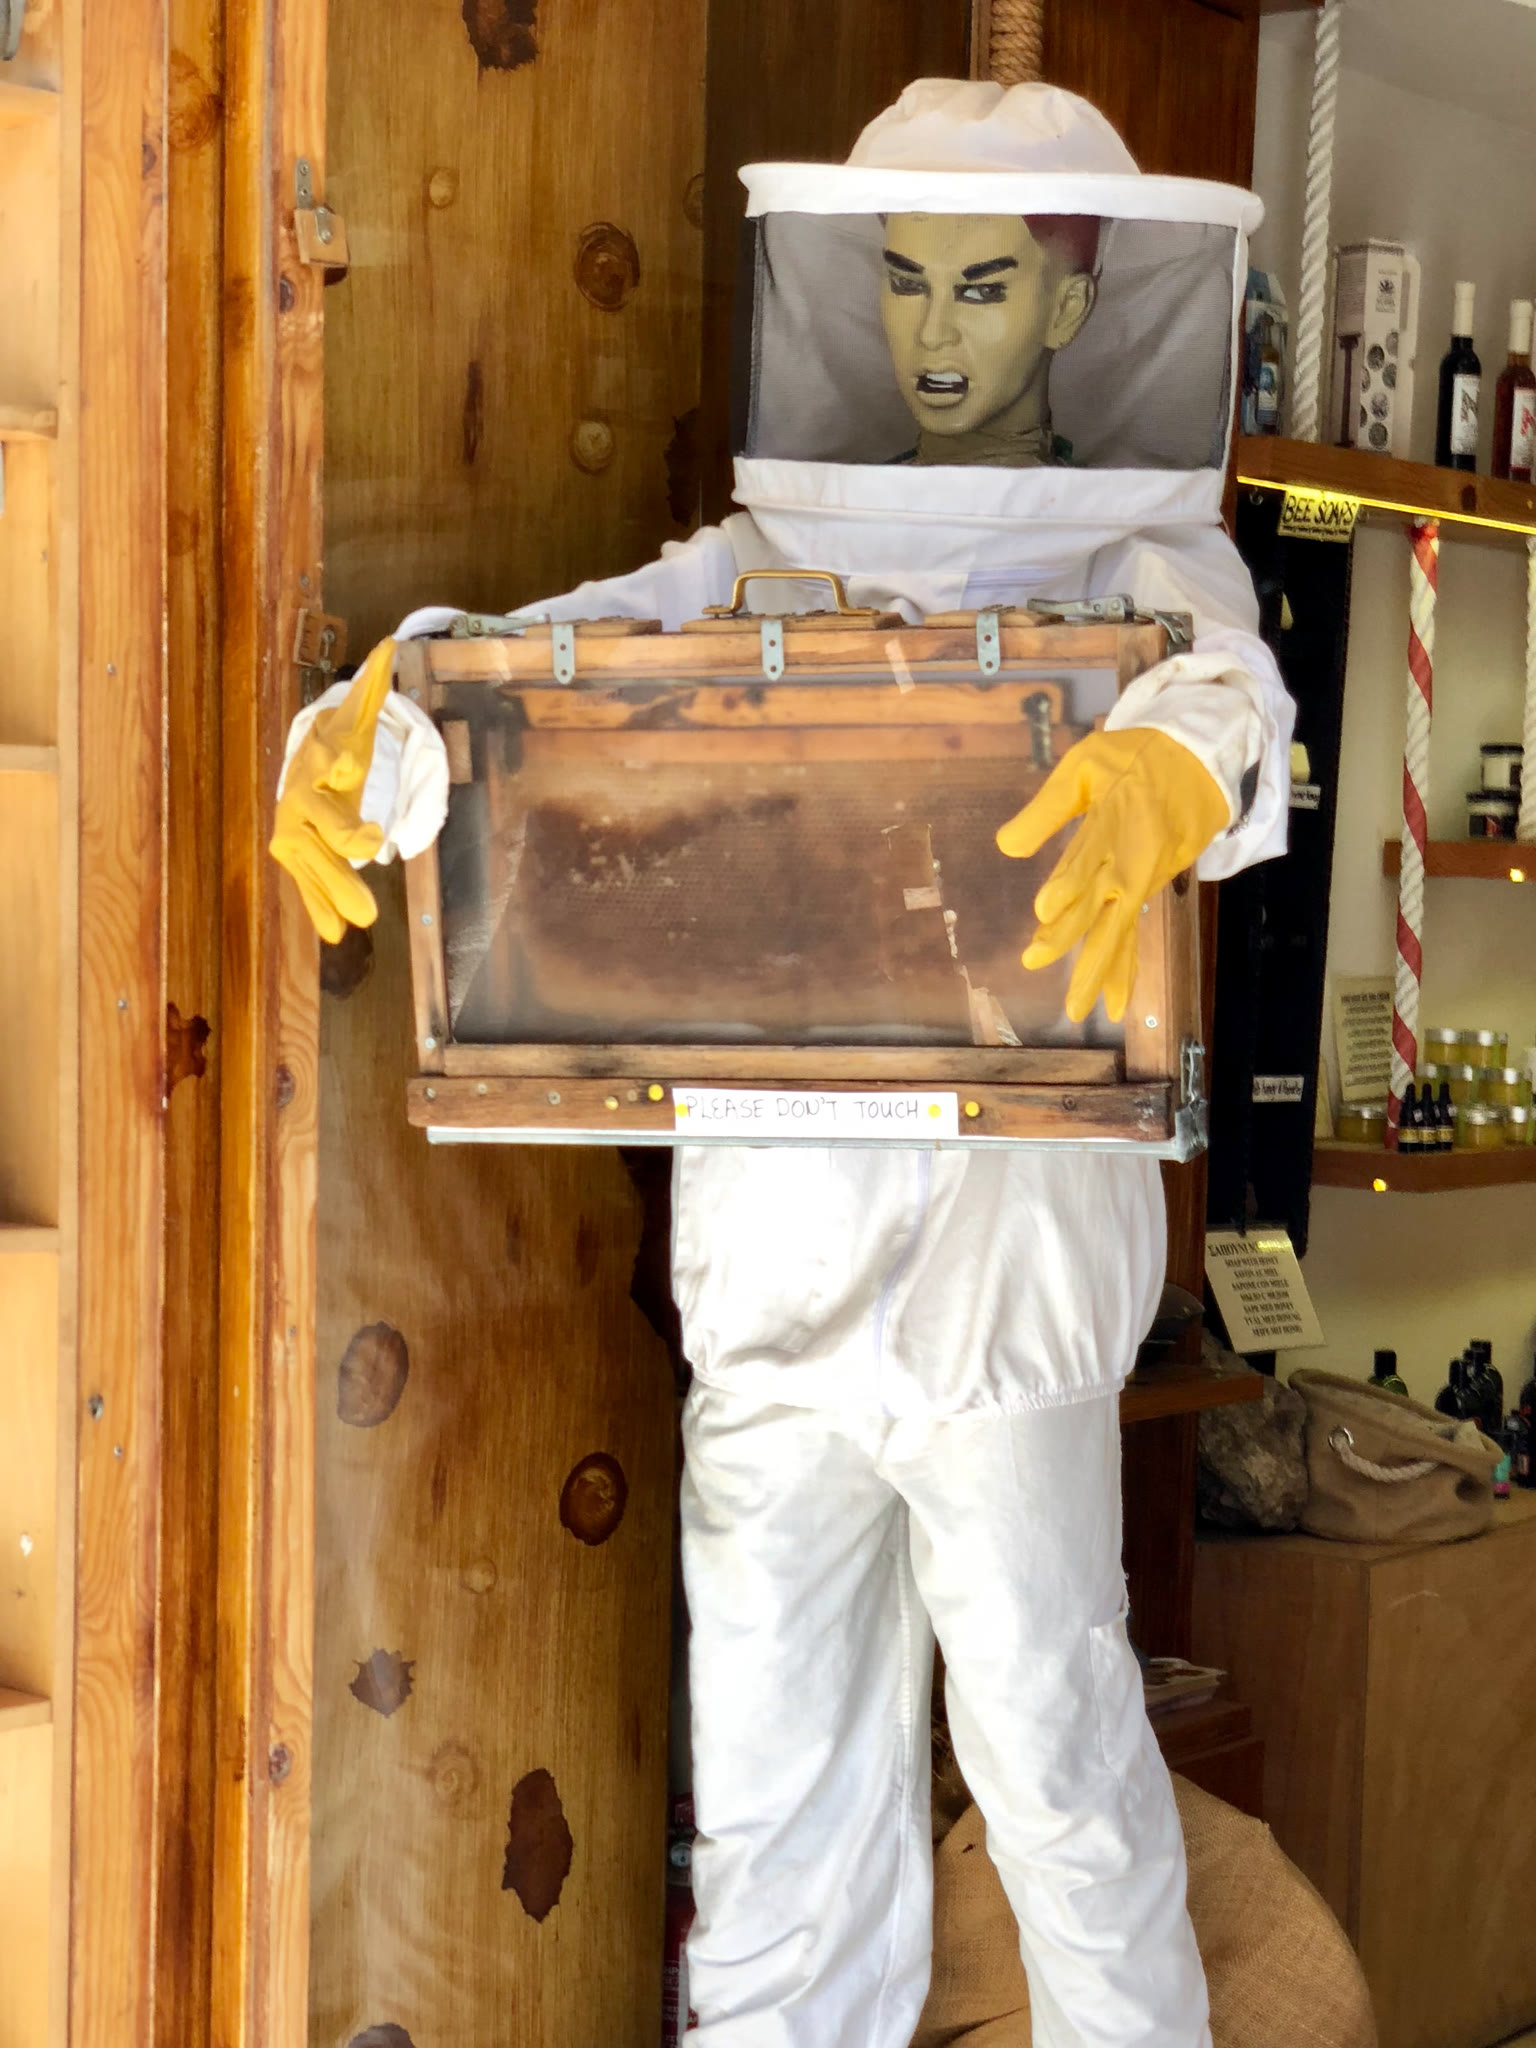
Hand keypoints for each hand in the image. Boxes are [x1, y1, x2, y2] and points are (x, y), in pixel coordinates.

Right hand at [269, 637, 395, 942]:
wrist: (303, 768)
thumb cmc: (337, 743)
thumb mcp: (354, 716)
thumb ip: (373, 687)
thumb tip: (391, 645)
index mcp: (317, 761)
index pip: (330, 766)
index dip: (342, 784)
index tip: (363, 801)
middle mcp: (299, 800)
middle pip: (320, 831)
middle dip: (341, 854)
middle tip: (370, 871)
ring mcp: (295, 832)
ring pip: (315, 865)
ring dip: (334, 892)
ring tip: (359, 921)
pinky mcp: (300, 857)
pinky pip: (309, 884)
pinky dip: (319, 907)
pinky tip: (334, 933)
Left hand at [995, 727, 1227, 1022]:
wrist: (1201, 761)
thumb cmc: (1135, 758)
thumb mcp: (1088, 764)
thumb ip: (1049, 806)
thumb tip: (1006, 847)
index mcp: (1112, 823)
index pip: (1086, 859)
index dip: (1067, 885)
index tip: (1043, 910)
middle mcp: (1129, 860)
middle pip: (1099, 903)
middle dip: (1069, 935)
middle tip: (1034, 960)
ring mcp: (1142, 879)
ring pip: (1119, 929)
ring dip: (1098, 969)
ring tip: (1079, 1008)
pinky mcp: (1150, 889)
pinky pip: (1134, 933)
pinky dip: (1124, 968)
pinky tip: (1115, 1002)